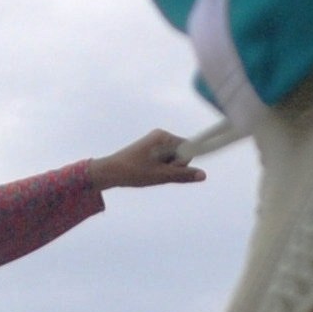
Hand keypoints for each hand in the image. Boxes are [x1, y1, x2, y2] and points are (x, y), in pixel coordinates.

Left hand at [89, 129, 207, 191]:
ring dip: (167, 169)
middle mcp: (160, 135)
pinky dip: (161, 168)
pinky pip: (165, 159)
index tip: (168, 169)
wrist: (109, 172)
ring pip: (173, 158)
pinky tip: (149, 172)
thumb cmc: (134, 172)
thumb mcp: (161, 176)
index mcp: (164, 136)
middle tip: (157, 173)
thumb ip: (183, 175)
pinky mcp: (150, 148)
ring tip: (150, 173)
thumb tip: (204, 175)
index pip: (189, 148)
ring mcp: (155, 141)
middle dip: (174, 166)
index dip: (182, 163)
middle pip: (181, 153)